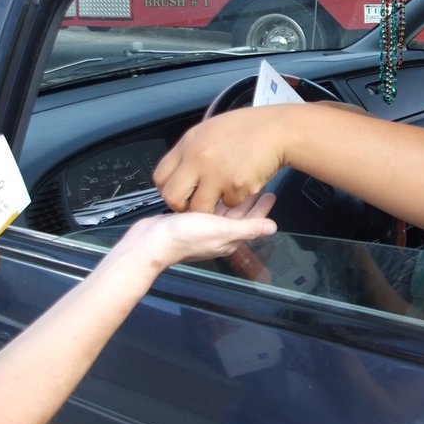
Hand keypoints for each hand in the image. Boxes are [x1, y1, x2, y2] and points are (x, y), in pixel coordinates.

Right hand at [97, 193, 277, 282]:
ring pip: (222, 211)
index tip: (271, 192)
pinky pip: (205, 207)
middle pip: (238, 215)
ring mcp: (202, 228)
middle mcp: (217, 234)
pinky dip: (212, 198)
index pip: (251, 221)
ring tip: (238, 180)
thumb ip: (247, 228)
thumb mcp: (221, 230)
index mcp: (228, 238)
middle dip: (248, 200)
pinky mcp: (187, 221)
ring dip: (231, 197)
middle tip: (259, 181)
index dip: (262, 208)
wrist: (150, 243)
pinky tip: (212, 187)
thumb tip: (273, 228)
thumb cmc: (187, 236)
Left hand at [153, 108, 288, 211]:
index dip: (169, 188)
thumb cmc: (247, 129)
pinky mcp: (236, 186)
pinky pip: (229, 204)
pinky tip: (244, 181)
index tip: (180, 192)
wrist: (277, 130)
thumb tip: (180, 173)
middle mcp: (198, 159)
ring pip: (200, 208)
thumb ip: (191, 151)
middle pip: (173, 198)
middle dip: (183, 206)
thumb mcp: (210, 130)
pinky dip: (237, 198)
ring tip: (225, 191)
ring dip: (212, 205)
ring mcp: (216, 174)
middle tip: (196, 203)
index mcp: (189, 144)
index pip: (161, 176)